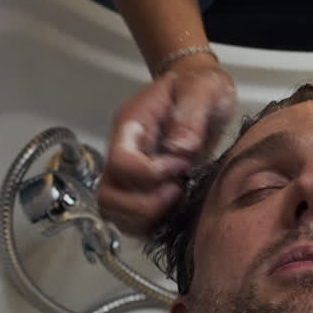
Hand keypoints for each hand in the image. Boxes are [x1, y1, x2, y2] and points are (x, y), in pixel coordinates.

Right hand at [98, 56, 235, 236]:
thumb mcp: (203, 88)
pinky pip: (130, 221)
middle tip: (178, 190)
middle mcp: (121, 152)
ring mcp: (127, 174)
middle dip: (145, 204)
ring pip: (114, 212)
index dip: (152, 173)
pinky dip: (149, 225)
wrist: (201, 94)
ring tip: (176, 200)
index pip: (122, 162)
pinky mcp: (139, 190)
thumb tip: (181, 148)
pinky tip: (174, 209)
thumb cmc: (200, 88)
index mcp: (131, 126)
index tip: (183, 164)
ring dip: (145, 218)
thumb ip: (192, 113)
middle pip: (108, 195)